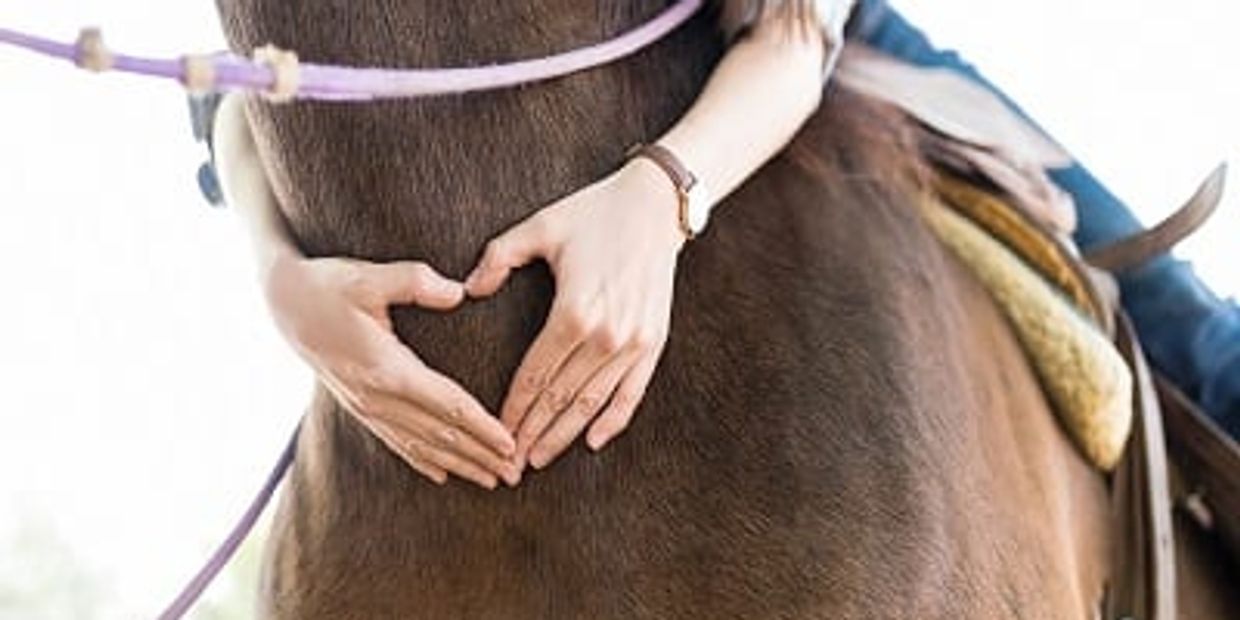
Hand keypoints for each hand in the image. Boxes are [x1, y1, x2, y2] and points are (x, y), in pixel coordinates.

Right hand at [264, 254, 519, 487]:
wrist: (281, 302)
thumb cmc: (328, 285)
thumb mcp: (369, 276)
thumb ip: (416, 282)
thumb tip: (458, 292)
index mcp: (385, 368)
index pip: (446, 405)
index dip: (481, 427)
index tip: (510, 445)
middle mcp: (376, 396)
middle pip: (439, 434)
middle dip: (479, 456)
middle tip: (514, 475)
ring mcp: (365, 405)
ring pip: (420, 445)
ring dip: (458, 464)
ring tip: (489, 480)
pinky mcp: (357, 405)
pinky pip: (395, 441)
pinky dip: (422, 459)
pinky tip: (441, 474)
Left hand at [465, 158, 684, 469]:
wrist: (654, 205)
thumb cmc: (593, 213)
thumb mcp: (539, 226)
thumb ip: (499, 257)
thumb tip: (470, 289)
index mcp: (573, 311)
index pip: (535, 374)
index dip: (513, 408)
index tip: (493, 431)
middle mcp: (606, 335)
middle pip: (560, 397)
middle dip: (532, 433)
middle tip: (508, 463)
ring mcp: (634, 342)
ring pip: (593, 403)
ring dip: (565, 435)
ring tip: (539, 459)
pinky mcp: (654, 342)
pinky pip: (632, 393)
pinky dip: (613, 421)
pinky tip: (592, 441)